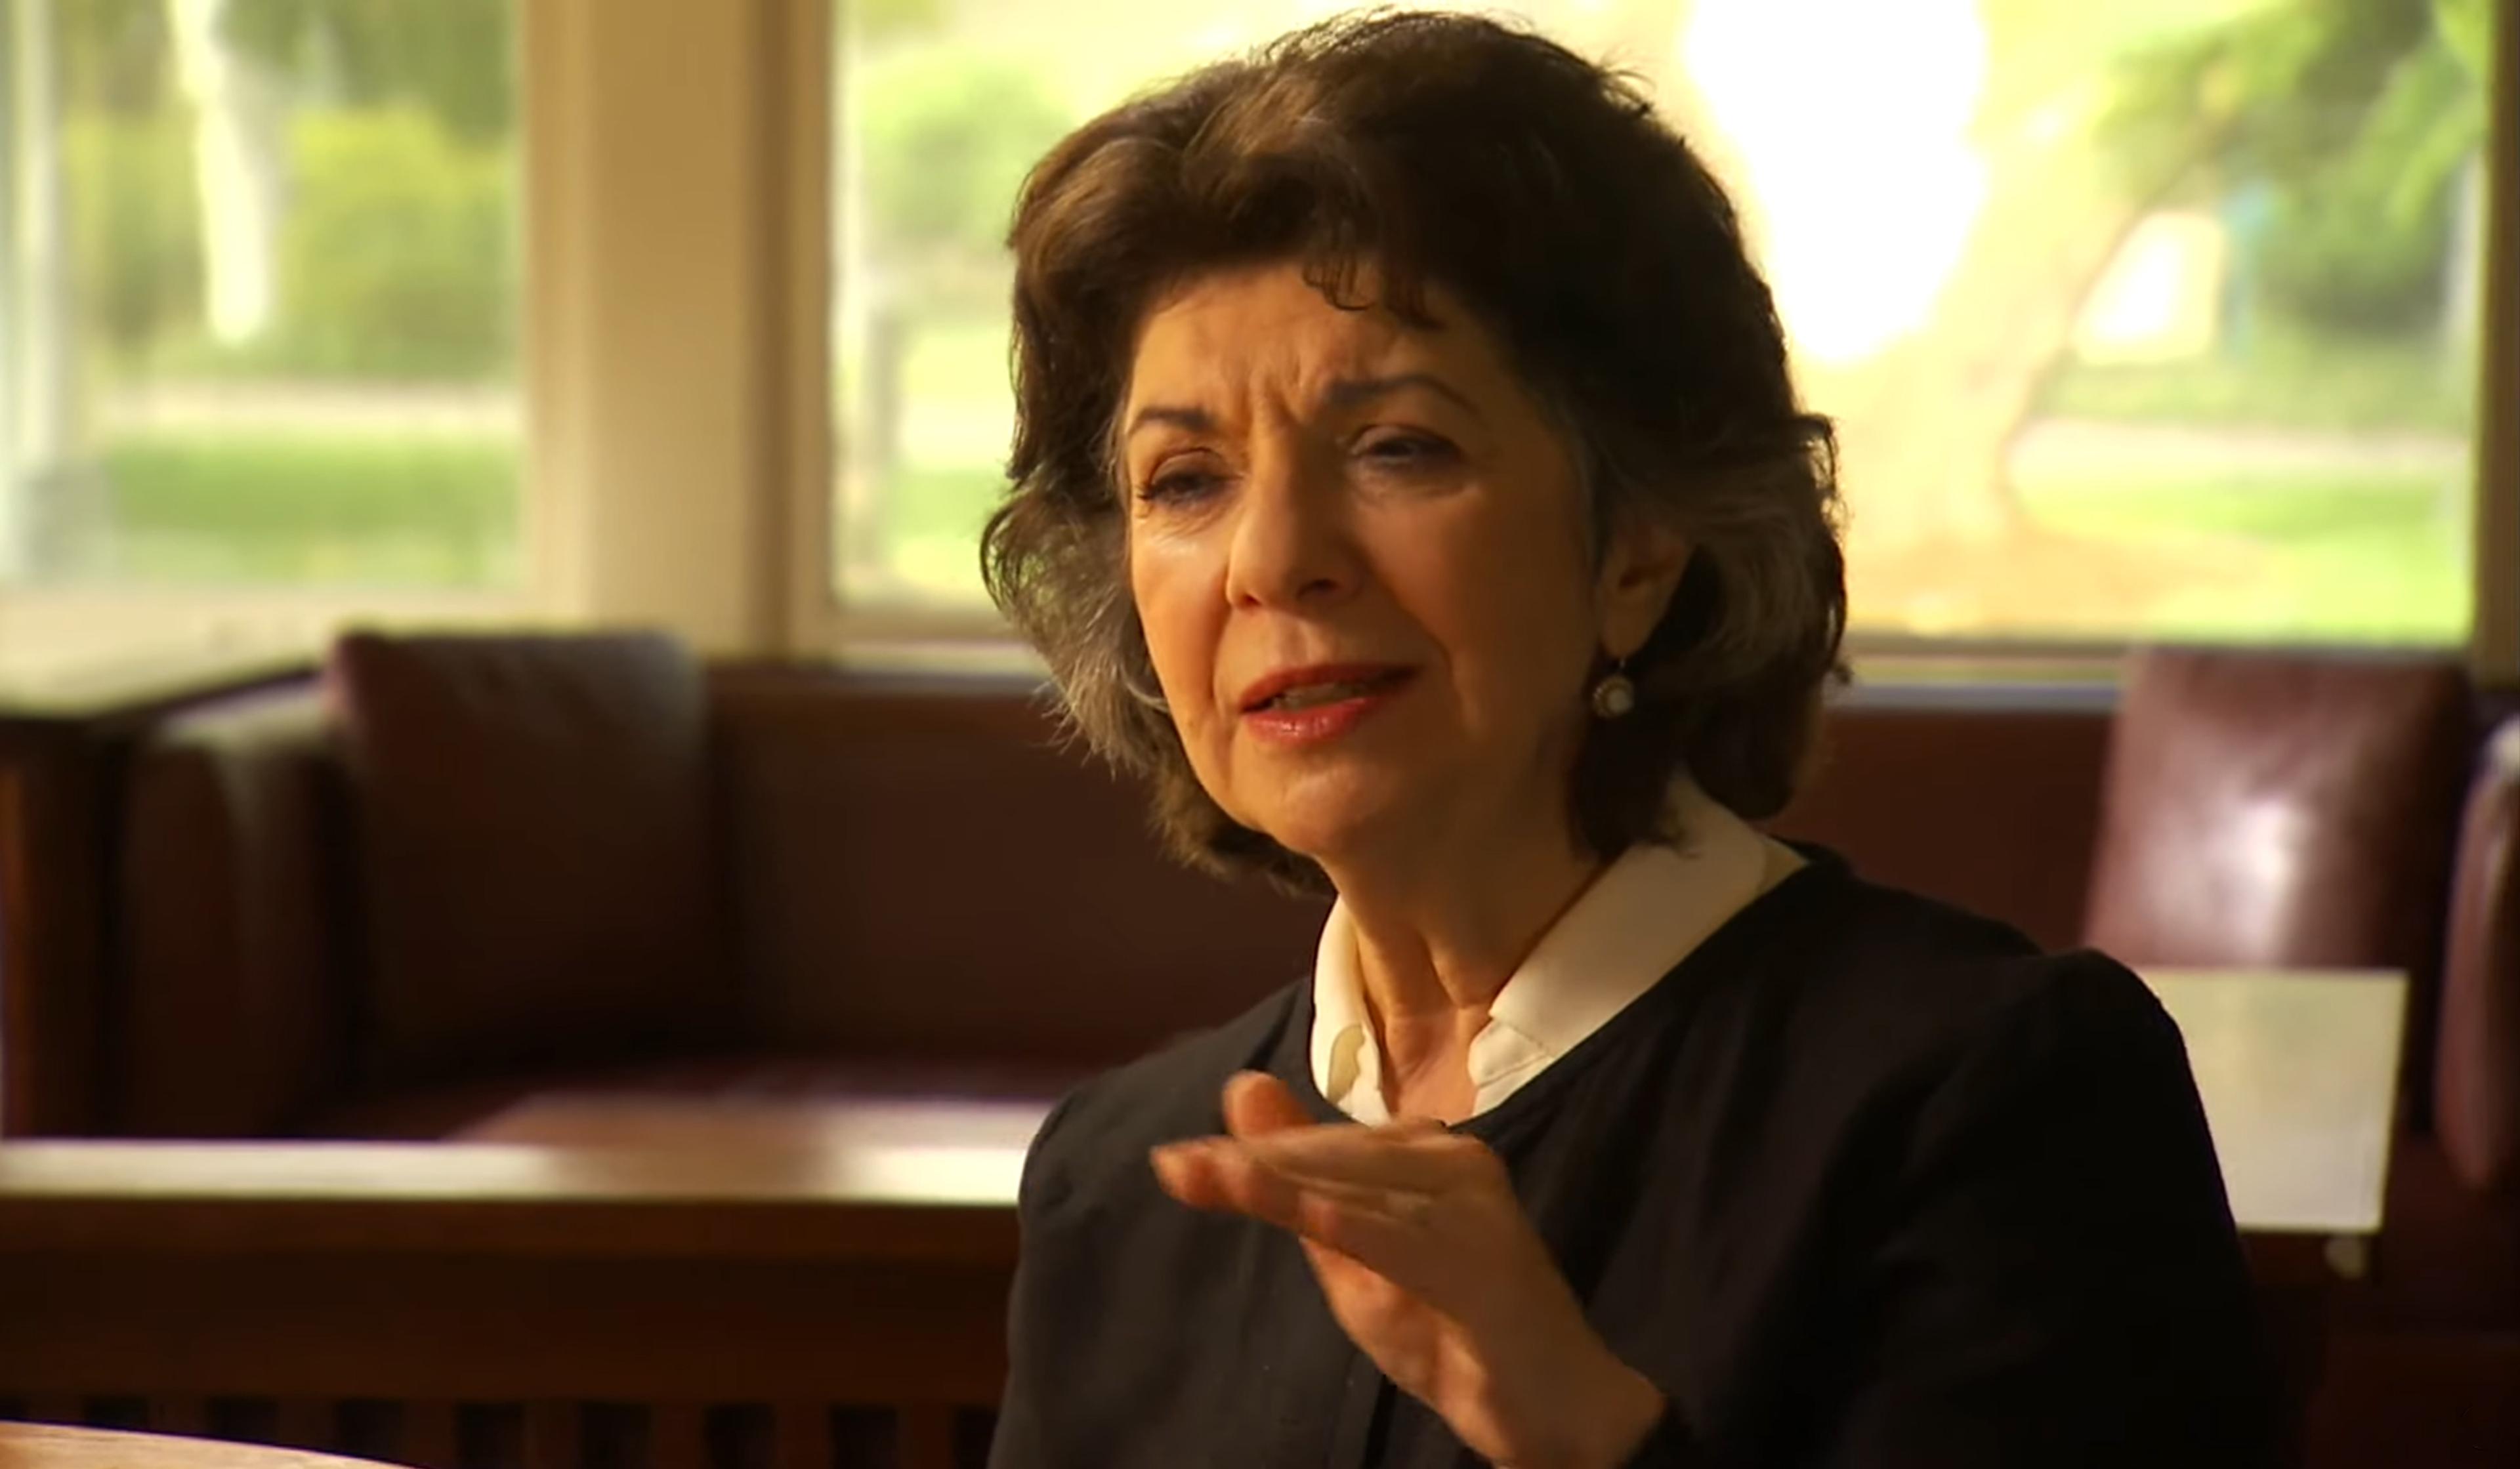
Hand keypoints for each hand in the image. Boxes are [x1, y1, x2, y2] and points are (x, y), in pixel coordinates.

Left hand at [1150, 1072, 1664, 1468]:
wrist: (1556, 1404)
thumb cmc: (1449, 1329)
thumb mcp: (1353, 1259)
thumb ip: (1297, 1185)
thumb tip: (1240, 1089)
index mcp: (1426, 1152)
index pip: (1321, 1145)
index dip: (1249, 1151)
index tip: (1178, 1162)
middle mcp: (1454, 1160)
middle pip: (1334, 1157)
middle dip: (1252, 1163)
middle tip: (1175, 1167)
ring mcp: (1473, 1206)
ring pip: (1358, 1189)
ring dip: (1281, 1184)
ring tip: (1211, 1177)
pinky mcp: (1484, 1260)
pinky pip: (1403, 1239)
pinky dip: (1351, 1226)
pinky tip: (1304, 1217)